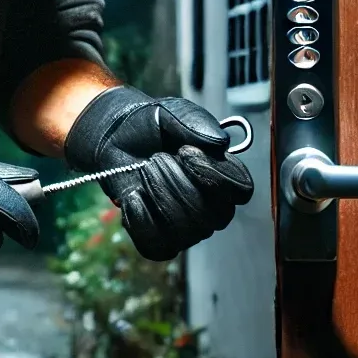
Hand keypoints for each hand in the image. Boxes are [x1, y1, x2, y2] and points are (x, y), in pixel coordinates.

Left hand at [64, 87, 252, 260]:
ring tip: (143, 171)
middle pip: (211, 216)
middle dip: (177, 183)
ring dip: (158, 196)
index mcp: (223, 175)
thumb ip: (197, 122)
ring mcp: (187, 227)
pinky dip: (140, 219)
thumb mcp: (172, 113)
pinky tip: (133, 195)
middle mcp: (211, 207)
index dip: (216, 177)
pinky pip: (156, 245)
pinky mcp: (159, 240)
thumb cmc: (152, 126)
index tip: (186, 152)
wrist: (116, 138)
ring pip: (184, 230)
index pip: (241, 191)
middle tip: (156, 158)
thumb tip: (221, 143)